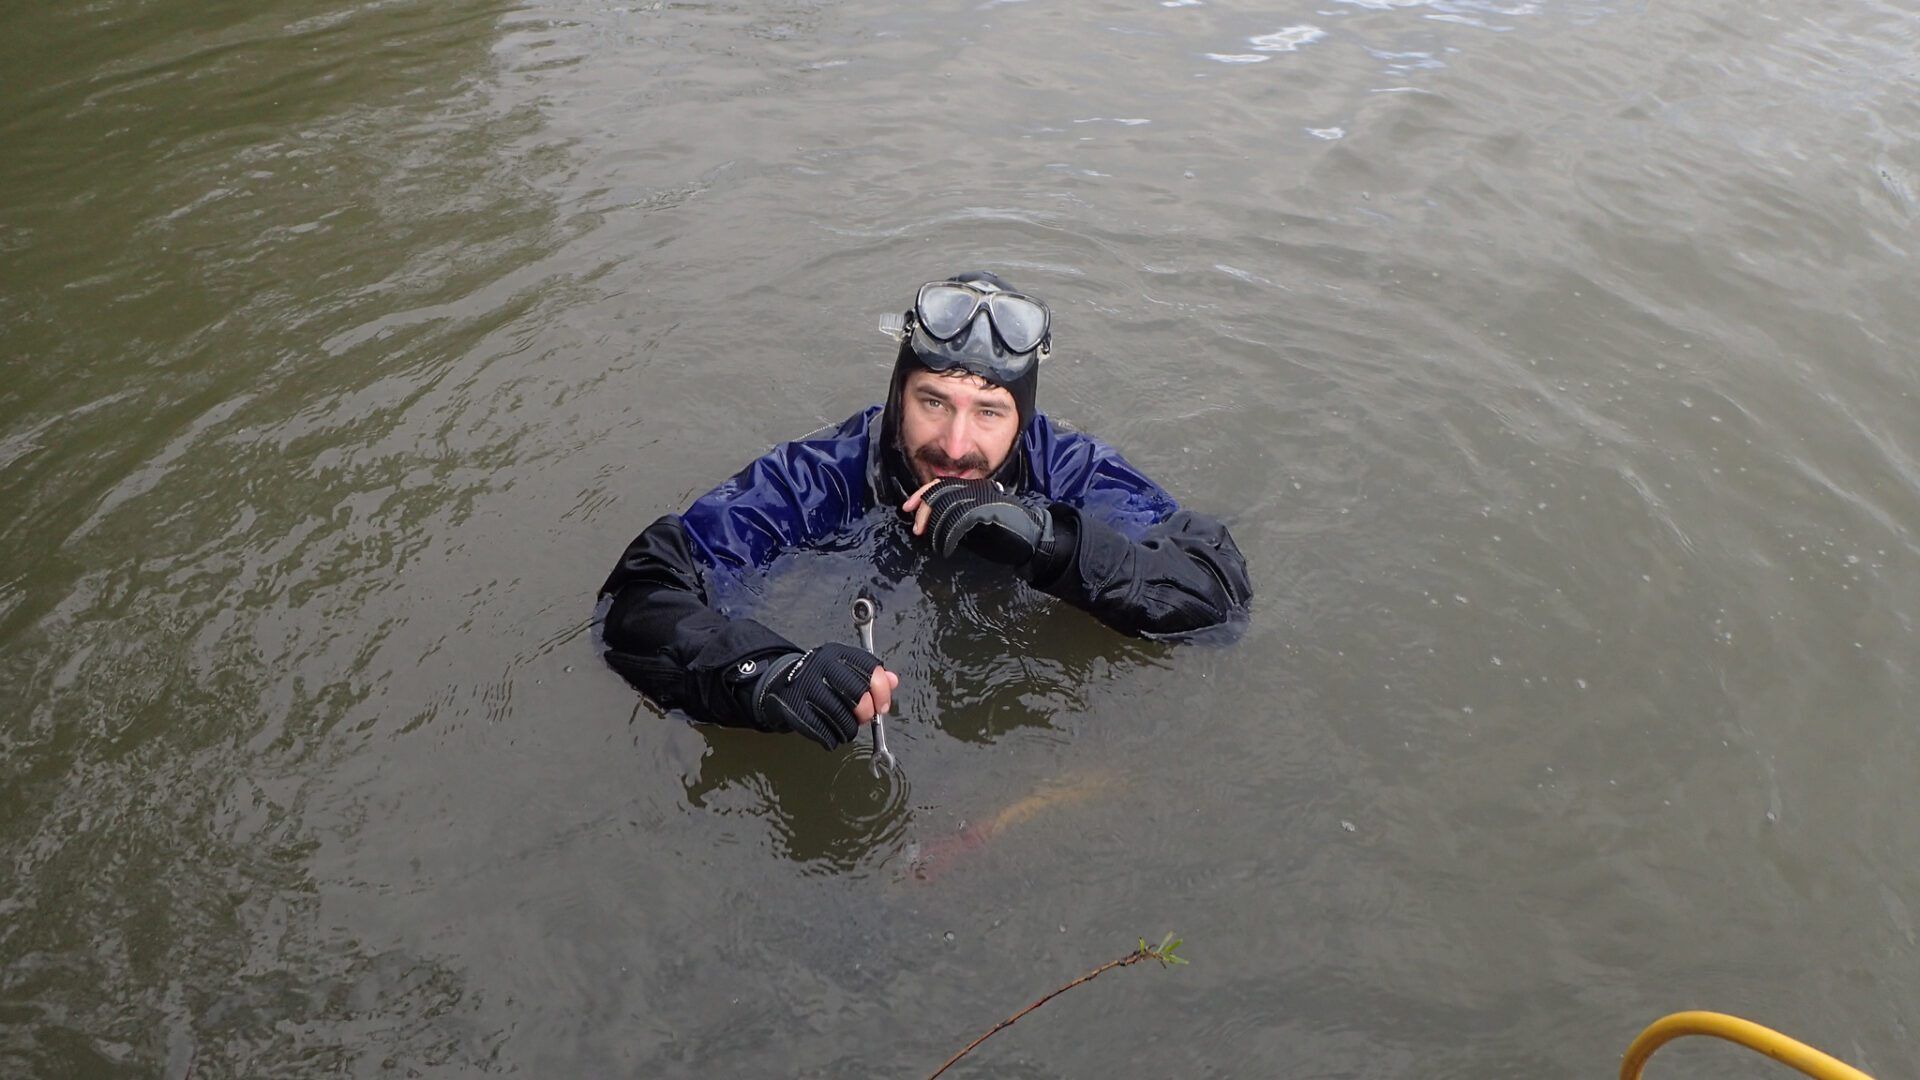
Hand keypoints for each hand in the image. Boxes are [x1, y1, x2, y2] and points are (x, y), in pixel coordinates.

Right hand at [751, 643, 897, 750]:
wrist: (780, 687)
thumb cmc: (822, 681)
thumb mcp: (845, 671)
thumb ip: (871, 676)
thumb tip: (893, 681)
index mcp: (837, 653)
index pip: (870, 668)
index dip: (882, 691)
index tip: (882, 707)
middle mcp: (820, 665)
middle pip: (857, 693)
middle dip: (866, 712)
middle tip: (863, 719)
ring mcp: (805, 686)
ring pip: (841, 716)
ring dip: (849, 730)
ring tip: (847, 730)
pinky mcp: (794, 707)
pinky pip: (822, 731)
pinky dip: (832, 739)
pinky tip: (831, 736)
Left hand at [903, 477, 1051, 564]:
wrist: (1033, 538)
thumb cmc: (1005, 533)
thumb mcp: (974, 520)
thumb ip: (955, 514)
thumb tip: (928, 519)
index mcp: (973, 488)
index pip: (941, 484)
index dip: (921, 494)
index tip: (908, 507)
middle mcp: (976, 489)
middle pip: (939, 491)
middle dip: (923, 511)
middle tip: (916, 528)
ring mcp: (981, 499)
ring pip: (945, 504)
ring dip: (934, 525)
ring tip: (931, 539)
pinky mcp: (985, 512)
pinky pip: (957, 520)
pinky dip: (947, 535)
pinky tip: (946, 547)